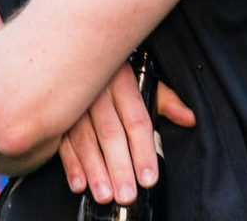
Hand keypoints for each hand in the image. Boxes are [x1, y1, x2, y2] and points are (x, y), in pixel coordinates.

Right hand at [58, 65, 196, 205]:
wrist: (75, 51)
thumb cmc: (114, 72)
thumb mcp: (143, 78)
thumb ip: (166, 100)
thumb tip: (189, 118)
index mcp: (122, 82)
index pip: (136, 120)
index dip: (143, 151)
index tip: (148, 177)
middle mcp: (97, 93)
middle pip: (111, 133)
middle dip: (119, 166)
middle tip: (127, 193)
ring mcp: (75, 104)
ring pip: (85, 140)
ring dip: (95, 170)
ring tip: (105, 194)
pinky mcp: (58, 114)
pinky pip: (62, 141)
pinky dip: (70, 164)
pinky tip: (79, 183)